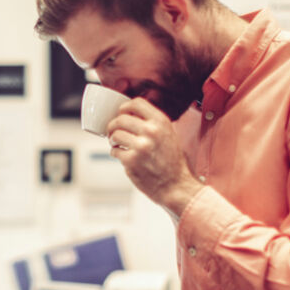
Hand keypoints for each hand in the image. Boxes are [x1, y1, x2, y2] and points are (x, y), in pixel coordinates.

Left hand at [106, 98, 201, 216]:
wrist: (176, 186)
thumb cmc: (173, 163)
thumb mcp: (169, 135)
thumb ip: (153, 124)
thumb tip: (132, 115)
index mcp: (161, 122)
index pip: (136, 103)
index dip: (124, 107)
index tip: (121, 114)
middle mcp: (151, 131)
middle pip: (121, 118)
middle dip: (114, 125)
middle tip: (113, 132)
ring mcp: (140, 146)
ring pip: (115, 134)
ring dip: (113, 139)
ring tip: (117, 144)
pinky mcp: (131, 160)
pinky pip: (114, 151)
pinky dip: (116, 153)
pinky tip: (123, 156)